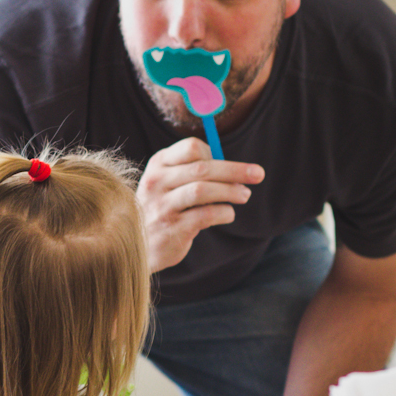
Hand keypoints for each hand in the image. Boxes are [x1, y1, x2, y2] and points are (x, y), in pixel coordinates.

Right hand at [137, 137, 263, 271]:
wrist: (138, 247)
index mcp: (158, 165)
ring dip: (230, 191)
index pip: (191, 148)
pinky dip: (223, 212)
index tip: (230, 165)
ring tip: (244, 195)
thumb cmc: (161, 210)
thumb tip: (235, 169)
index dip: (216, 154)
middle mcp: (157, 182)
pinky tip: (228, 214)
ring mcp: (162, 206)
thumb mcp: (167, 185)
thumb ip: (193, 174)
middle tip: (258, 174)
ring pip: (203, 190)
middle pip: (202, 168)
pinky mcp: (172, 228)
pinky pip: (206, 215)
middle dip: (235, 170)